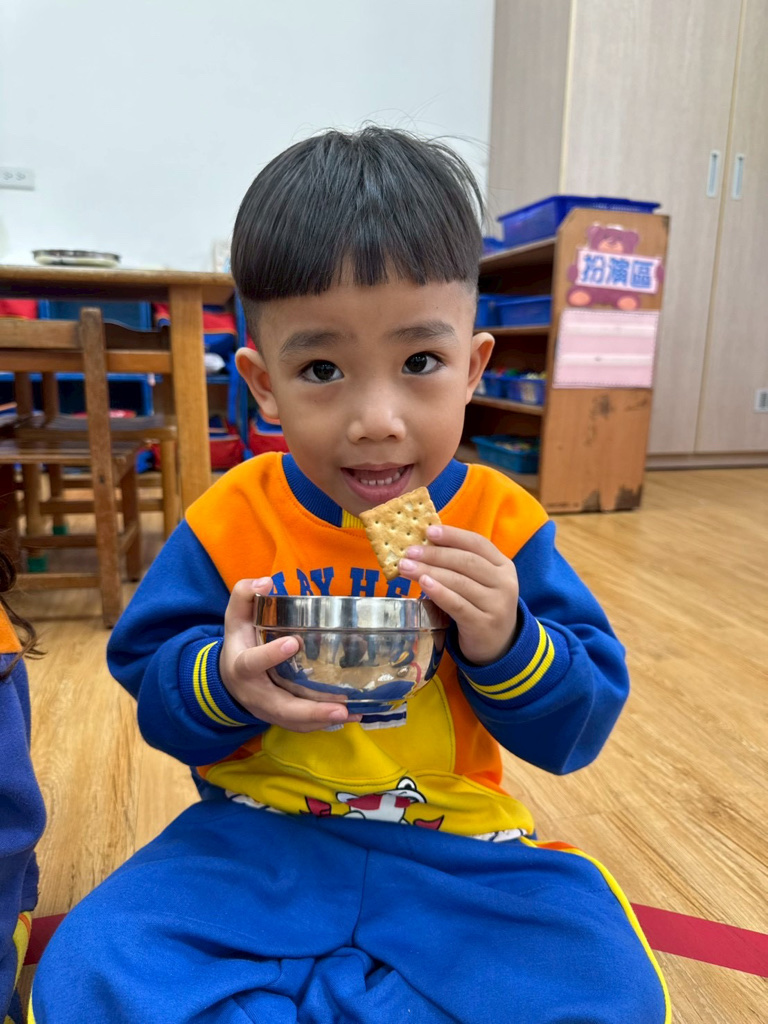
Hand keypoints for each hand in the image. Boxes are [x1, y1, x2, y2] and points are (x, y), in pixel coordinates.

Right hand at [220, 578, 361, 731]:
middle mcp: (254, 694)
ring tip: (353, 712)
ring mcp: (267, 710)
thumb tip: (267, 582)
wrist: (228, 678)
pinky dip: (326, 722)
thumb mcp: (236, 616)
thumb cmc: (239, 642)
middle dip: (310, 711)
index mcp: (241, 666)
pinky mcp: (280, 717)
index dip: (270, 655)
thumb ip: (245, 594)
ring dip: (323, 720)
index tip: (293, 642)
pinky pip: (303, 725)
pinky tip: (353, 714)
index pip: (252, 663)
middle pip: (280, 707)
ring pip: (295, 721)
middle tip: (339, 707)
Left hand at [398, 525, 519, 664]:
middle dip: (435, 554)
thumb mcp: (481, 581)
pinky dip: (439, 592)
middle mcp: (504, 583)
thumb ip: (462, 563)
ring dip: (429, 571)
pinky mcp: (483, 624)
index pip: (478, 544)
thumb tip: (425, 543)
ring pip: (459, 582)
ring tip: (406, 567)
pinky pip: (457, 604)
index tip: (428, 531)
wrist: (499, 645)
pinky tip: (423, 583)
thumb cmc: (482, 605)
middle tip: (409, 552)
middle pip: (466, 562)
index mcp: (503, 566)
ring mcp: (496, 605)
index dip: (453, 536)